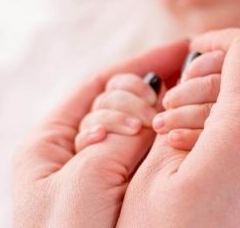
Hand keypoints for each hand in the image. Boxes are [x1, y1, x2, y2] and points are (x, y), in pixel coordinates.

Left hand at [13, 39, 187, 227]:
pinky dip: (165, 138)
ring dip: (162, 111)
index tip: (180, 48)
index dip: (139, 64)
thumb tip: (150, 93)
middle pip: (118, 101)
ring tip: (191, 105)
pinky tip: (186, 133)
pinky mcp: (120, 190)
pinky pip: (146, 153)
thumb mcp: (87, 181)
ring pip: (137, 127)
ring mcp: (98, 172)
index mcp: (48, 144)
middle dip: (151, 90)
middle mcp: (73, 153)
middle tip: (185, 87)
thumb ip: (118, 135)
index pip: (98, 85)